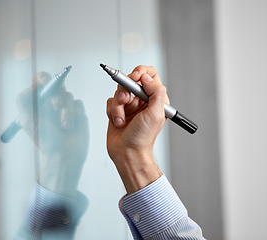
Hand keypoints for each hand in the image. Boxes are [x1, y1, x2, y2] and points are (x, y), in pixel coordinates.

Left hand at [16, 72, 88, 198]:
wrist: (64, 154)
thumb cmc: (45, 139)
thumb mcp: (27, 121)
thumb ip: (24, 100)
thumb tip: (31, 86)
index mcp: (38, 101)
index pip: (40, 80)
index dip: (44, 79)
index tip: (45, 85)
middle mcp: (52, 101)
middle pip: (57, 82)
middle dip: (57, 93)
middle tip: (56, 104)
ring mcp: (66, 106)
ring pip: (68, 95)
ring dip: (66, 111)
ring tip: (64, 126)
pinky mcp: (78, 111)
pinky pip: (78, 103)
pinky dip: (74, 114)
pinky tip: (70, 127)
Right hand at [106, 66, 167, 193]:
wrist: (127, 153)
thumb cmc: (142, 138)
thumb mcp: (156, 114)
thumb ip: (156, 92)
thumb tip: (147, 78)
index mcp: (155, 99)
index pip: (150, 75)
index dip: (141, 72)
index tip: (134, 78)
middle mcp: (143, 100)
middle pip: (131, 81)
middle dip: (125, 91)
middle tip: (126, 101)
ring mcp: (130, 105)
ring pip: (119, 91)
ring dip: (118, 105)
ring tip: (122, 118)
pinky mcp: (118, 110)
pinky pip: (111, 101)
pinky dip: (112, 112)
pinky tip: (118, 122)